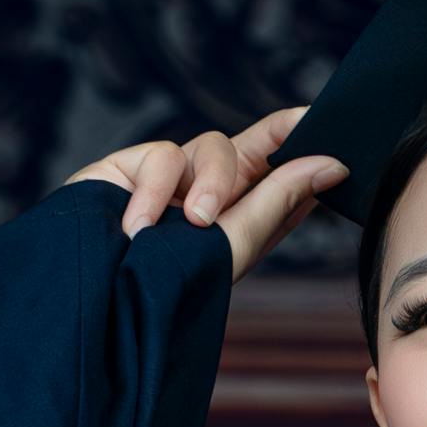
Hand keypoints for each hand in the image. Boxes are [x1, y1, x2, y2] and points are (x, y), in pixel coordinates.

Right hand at [67, 106, 346, 278]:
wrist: (90, 306)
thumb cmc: (162, 290)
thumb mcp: (232, 245)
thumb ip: (279, 200)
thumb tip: (334, 165)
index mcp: (238, 217)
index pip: (278, 170)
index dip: (304, 139)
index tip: (335, 120)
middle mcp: (204, 194)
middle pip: (250, 145)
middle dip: (275, 139)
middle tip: (301, 133)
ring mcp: (167, 181)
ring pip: (211, 146)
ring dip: (209, 184)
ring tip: (193, 225)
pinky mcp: (128, 168)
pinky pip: (163, 155)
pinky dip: (156, 192)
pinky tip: (138, 228)